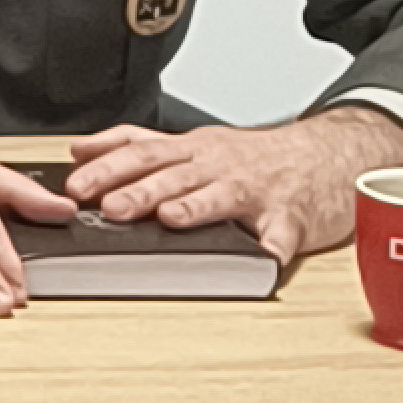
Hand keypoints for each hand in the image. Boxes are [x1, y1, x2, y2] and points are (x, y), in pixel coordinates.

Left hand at [53, 103, 402, 262]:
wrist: (329, 156)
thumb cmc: (256, 159)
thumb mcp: (194, 144)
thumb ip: (139, 146)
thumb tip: (81, 149)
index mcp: (193, 151)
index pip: (141, 152)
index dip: (107, 167)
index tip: (74, 184)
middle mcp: (220, 165)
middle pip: (173, 173)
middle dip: (139, 189)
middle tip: (109, 207)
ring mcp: (258, 190)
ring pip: (221, 195)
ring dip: (194, 206)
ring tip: (170, 219)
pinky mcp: (293, 217)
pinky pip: (283, 233)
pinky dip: (273, 245)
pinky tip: (262, 258)